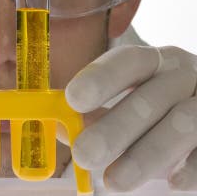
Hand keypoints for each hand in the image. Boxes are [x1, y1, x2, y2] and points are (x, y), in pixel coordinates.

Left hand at [66, 45, 196, 190]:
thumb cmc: (158, 106)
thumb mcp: (128, 100)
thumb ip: (94, 113)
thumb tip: (60, 128)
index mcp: (156, 61)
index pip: (128, 61)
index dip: (101, 78)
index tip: (73, 100)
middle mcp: (185, 77)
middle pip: (149, 100)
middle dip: (115, 129)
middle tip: (84, 154)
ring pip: (181, 126)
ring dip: (144, 156)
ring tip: (113, 182)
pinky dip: (192, 169)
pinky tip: (171, 183)